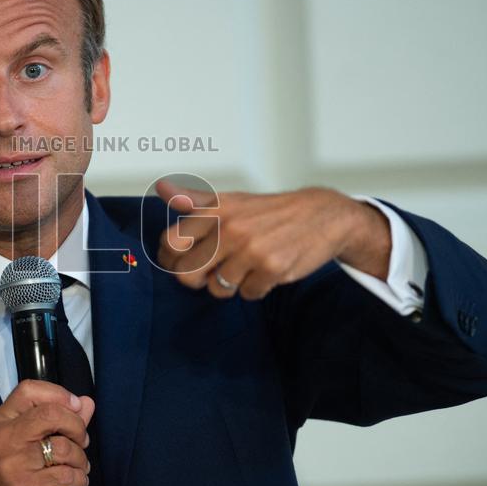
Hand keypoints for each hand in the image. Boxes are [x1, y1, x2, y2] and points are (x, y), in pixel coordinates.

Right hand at [0, 380, 94, 485]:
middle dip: (76, 426)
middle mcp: (3, 438)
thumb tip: (86, 403)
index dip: (58, 394)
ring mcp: (13, 463)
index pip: (29, 390)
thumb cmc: (2, 479)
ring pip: (64, 447)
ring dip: (80, 458)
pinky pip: (67, 476)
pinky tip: (76, 482)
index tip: (74, 406)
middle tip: (80, 439)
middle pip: (51, 413)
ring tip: (78, 466)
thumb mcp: (17, 445)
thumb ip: (53, 421)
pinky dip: (80, 479)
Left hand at [154, 180, 390, 299]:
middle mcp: (229, 227)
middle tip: (209, 274)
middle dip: (196, 280)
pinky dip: (254, 288)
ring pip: (218, 288)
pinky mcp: (271, 268)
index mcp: (215, 210)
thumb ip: (197, 203)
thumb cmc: (271, 212)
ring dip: (230, 285)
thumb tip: (164, 190)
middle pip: (187, 274)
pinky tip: (265, 272)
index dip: (169, 260)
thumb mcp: (232, 201)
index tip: (177, 264)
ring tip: (245, 268)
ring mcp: (250, 248)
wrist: (322, 215)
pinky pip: (247, 294)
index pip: (171, 243)